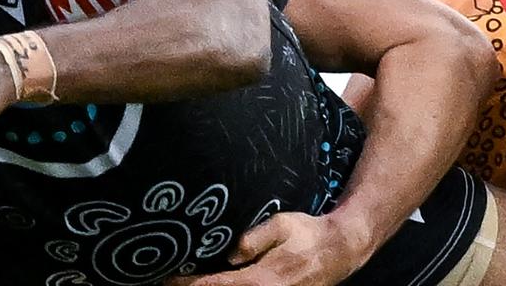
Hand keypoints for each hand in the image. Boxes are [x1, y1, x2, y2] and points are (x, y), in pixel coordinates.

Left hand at [165, 211, 373, 285]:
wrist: (339, 250)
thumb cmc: (307, 233)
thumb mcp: (283, 225)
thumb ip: (256, 238)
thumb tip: (231, 252)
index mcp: (262, 280)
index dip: (189, 284)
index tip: (166, 278)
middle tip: (167, 279)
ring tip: (183, 280)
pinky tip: (209, 280)